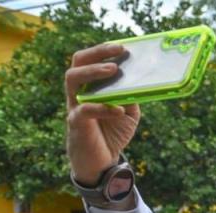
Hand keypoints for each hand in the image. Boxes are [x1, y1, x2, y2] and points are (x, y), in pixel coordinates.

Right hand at [65, 43, 140, 184]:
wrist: (102, 162)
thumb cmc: (112, 133)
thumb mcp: (129, 113)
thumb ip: (132, 97)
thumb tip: (143, 81)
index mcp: (90, 86)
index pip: (90, 59)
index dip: (103, 50)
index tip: (123, 47)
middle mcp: (79, 91)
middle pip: (77, 61)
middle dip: (96, 53)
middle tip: (117, 51)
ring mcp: (74, 105)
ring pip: (72, 78)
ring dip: (93, 72)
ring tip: (113, 70)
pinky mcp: (75, 123)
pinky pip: (84, 110)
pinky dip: (102, 108)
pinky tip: (118, 110)